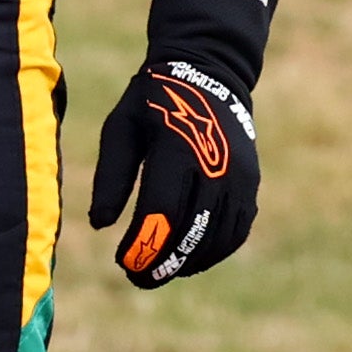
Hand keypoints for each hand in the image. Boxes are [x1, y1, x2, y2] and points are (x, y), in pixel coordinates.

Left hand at [87, 57, 259, 287]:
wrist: (210, 73)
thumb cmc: (154, 101)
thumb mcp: (122, 127)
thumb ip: (111, 175)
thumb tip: (100, 224)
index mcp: (178, 146)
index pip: (162, 210)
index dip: (143, 244)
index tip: (123, 263)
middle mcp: (215, 163)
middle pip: (192, 231)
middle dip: (163, 263)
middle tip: (138, 278)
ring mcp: (239, 175)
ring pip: (217, 237)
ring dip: (188, 263)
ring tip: (161, 273)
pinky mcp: (251, 184)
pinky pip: (236, 231)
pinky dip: (214, 252)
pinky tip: (189, 260)